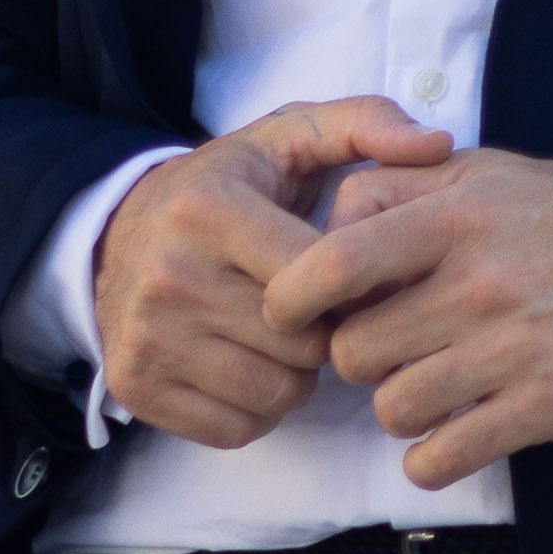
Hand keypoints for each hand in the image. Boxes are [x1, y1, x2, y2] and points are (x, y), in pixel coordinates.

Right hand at [91, 99, 453, 448]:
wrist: (115, 229)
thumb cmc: (227, 185)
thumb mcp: (289, 135)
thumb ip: (368, 123)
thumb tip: (437, 144)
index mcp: (211, 210)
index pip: (321, 277)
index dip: (351, 284)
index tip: (346, 272)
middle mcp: (171, 275)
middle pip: (304, 344)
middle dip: (326, 333)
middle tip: (315, 310)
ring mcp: (146, 336)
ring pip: (275, 393)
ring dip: (295, 375)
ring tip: (283, 336)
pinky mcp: (134, 385)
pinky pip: (234, 430)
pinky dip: (255, 409)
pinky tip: (249, 365)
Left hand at [263, 150, 552, 489]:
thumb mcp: (487, 173)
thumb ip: (402, 187)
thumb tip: (329, 220)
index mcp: (459, 218)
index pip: (337, 262)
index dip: (292, 296)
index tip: (290, 310)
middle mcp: (481, 284)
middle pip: (354, 351)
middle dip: (360, 354)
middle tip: (392, 343)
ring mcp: (514, 351)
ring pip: (392, 409)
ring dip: (399, 403)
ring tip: (432, 380)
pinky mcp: (544, 408)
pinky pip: (440, 458)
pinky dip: (430, 456)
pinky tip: (450, 430)